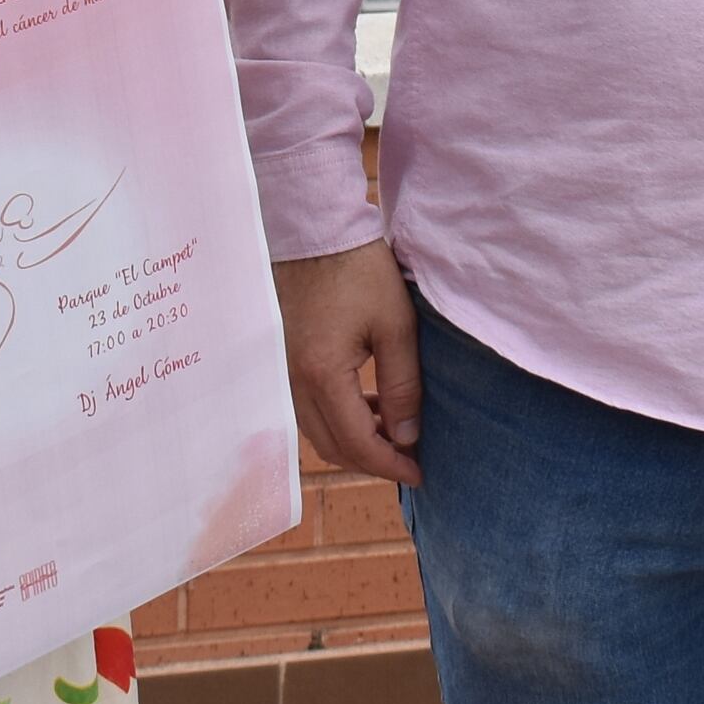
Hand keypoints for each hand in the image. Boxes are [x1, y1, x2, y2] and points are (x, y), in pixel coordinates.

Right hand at [275, 240, 420, 487]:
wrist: (313, 230)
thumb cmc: (358, 270)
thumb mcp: (395, 325)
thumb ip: (402, 385)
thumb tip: (408, 436)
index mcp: (323, 374)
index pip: (357, 443)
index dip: (391, 465)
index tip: (420, 473)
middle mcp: (294, 380)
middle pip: (332, 446)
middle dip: (372, 461)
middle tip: (409, 458)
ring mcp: (284, 370)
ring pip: (317, 431)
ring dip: (353, 441)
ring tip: (393, 432)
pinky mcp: (283, 359)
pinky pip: (308, 408)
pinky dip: (337, 419)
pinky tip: (366, 405)